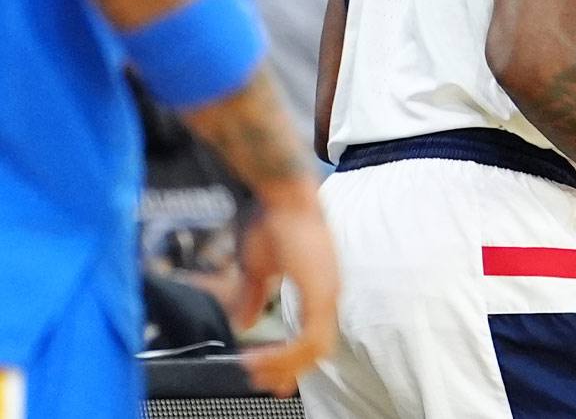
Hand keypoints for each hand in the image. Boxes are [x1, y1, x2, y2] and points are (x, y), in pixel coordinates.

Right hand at [240, 183, 338, 397]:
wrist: (282, 194)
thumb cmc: (271, 219)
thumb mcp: (257, 267)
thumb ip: (252, 297)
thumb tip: (242, 322)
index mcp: (320, 287)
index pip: (315, 336)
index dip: (296, 361)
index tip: (276, 381)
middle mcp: (330, 293)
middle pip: (319, 350)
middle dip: (290, 371)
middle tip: (265, 384)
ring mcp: (330, 293)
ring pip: (316, 350)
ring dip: (285, 365)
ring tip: (255, 370)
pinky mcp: (322, 292)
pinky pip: (311, 339)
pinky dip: (287, 354)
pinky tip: (262, 356)